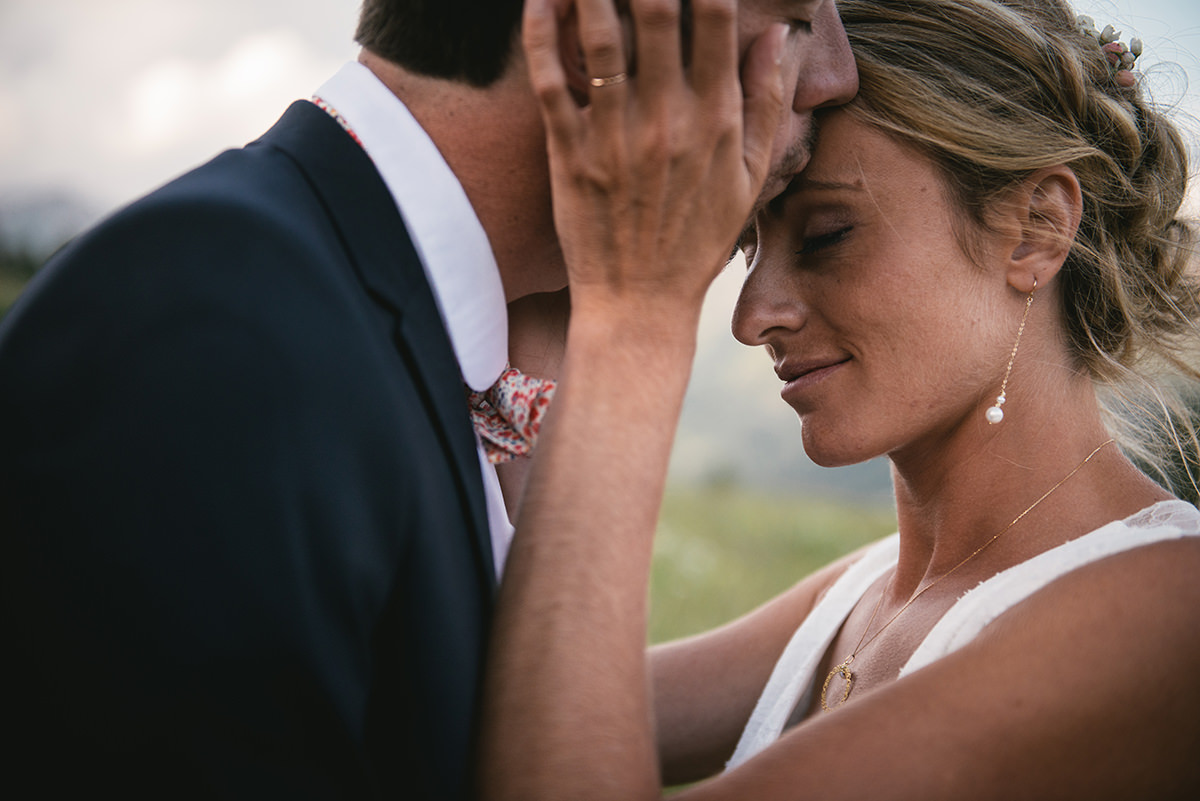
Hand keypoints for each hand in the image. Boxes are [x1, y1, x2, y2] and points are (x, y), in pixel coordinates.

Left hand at [523, 0, 787, 319]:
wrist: (639, 304)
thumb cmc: (697, 242)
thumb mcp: (750, 179)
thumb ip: (766, 102)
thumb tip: (778, 34)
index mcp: (716, 118)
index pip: (716, 16)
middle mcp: (668, 118)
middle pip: (654, 9)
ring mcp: (615, 135)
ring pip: (600, 34)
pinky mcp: (569, 154)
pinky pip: (553, 79)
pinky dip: (545, 31)